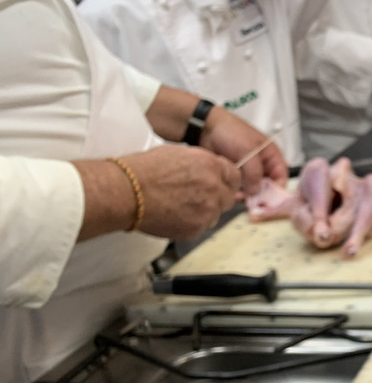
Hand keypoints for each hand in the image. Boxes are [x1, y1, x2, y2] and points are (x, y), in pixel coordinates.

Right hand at [121, 145, 238, 239]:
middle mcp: (214, 188)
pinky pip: (202, 226)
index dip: (223, 180)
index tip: (217, 183)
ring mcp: (207, 210)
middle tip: (197, 196)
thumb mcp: (178, 154)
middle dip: (217, 196)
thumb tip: (211, 171)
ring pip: (216, 214)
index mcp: (210, 166)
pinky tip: (175, 215)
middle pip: (228, 196)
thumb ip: (202, 164)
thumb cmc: (143, 171)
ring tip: (181, 205)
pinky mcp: (196, 228)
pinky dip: (193, 222)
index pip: (234, 176)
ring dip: (205, 211)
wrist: (126, 192)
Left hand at [201, 106, 287, 193]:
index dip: (277, 190)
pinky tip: (232, 191)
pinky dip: (237, 191)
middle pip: (268, 186)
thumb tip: (256, 191)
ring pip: (253, 189)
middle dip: (261, 195)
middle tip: (253, 202)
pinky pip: (241, 188)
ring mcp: (248, 170)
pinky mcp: (236, 175)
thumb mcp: (247, 150)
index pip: (281, 177)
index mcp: (271, 155)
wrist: (205, 128)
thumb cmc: (229, 130)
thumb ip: (254, 172)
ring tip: (239, 195)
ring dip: (247, 194)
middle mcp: (262, 164)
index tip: (268, 200)